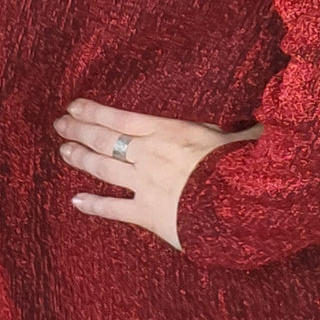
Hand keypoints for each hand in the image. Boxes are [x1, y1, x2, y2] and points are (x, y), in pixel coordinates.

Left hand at [52, 99, 264, 251]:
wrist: (237, 205)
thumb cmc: (241, 167)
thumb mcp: (240, 138)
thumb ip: (238, 131)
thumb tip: (259, 125)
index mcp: (168, 131)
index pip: (121, 117)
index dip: (94, 111)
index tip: (74, 106)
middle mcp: (150, 154)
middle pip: (106, 139)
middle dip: (80, 130)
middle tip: (60, 125)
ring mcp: (145, 184)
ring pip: (104, 169)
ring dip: (81, 158)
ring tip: (64, 150)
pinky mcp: (148, 213)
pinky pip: (114, 209)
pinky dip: (93, 205)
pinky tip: (76, 201)